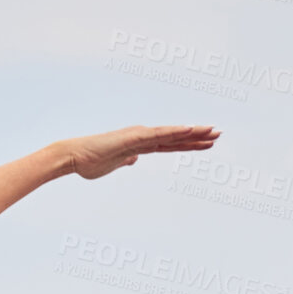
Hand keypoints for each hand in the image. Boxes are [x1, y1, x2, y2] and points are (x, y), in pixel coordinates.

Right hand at [58, 124, 218, 180]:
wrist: (73, 157)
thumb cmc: (89, 162)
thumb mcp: (114, 164)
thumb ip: (126, 160)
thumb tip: (134, 160)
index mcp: (140, 145)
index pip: (170, 145)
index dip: (189, 144)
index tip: (207, 143)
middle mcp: (142, 137)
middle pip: (176, 137)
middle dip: (198, 136)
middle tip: (219, 134)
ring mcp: (138, 136)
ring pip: (171, 133)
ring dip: (192, 132)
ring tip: (212, 131)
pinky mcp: (133, 138)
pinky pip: (158, 135)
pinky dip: (175, 132)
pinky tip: (190, 129)